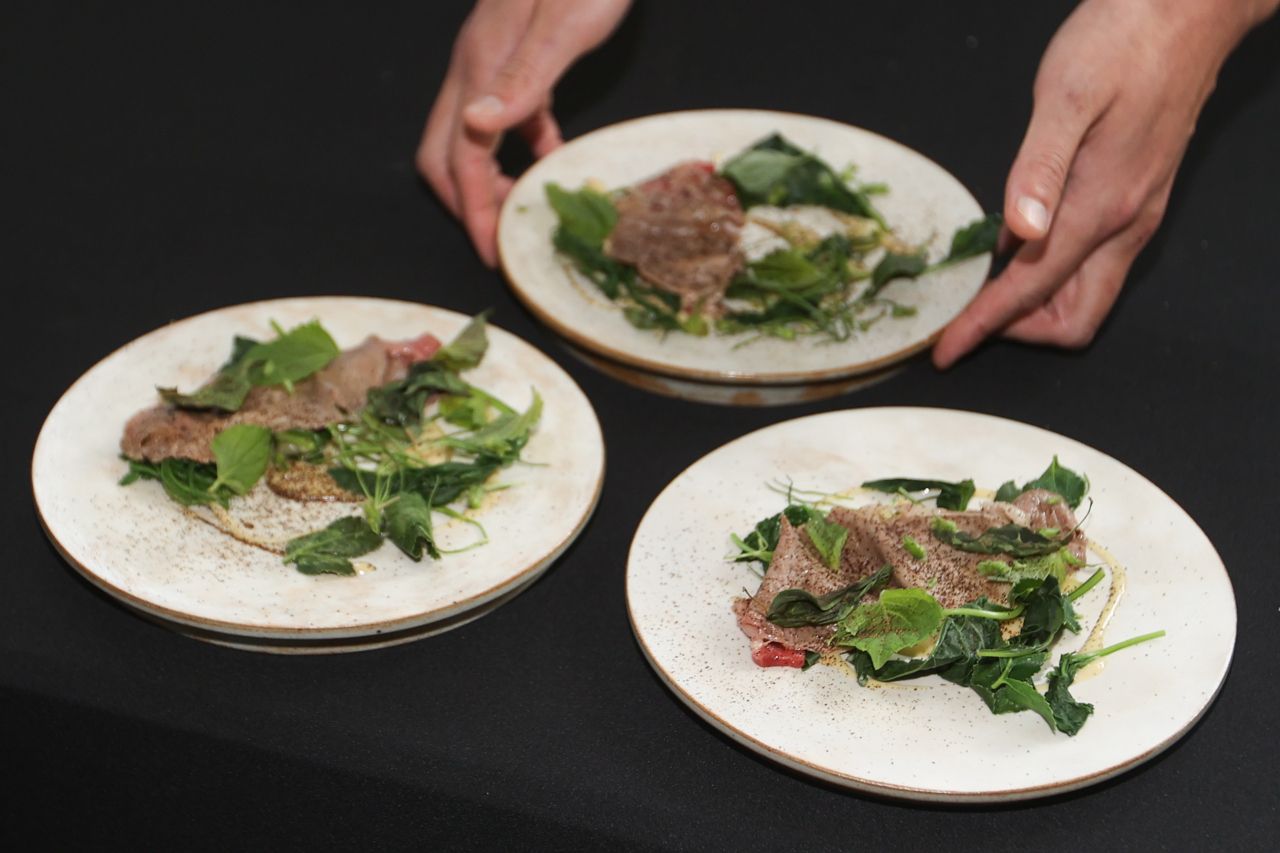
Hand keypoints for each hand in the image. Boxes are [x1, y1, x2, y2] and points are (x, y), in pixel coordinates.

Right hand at [417, 0, 632, 267]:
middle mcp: (477, 67)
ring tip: (521, 209)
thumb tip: (478, 128)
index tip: (490, 252)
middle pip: (446, 153)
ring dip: (490, 179)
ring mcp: (495, 61)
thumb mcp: (564, 26)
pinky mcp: (521, 57)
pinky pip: (509, 117)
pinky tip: (550, 158)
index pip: (462, 157)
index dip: (472, 210)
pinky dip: (523, 147)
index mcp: (481, 66)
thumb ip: (525, 79)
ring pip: (471, 138)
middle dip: (467, 203)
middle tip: (500, 239)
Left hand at [933, 0, 1277, 367]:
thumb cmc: (1128, 40)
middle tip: (968, 316)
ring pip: (1088, 295)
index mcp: (1102, 205)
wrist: (1191, 8)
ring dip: (1037, 305)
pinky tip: (1019, 245)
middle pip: (1073, 318)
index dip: (984, 324)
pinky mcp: (1138, 197)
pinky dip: (1053, 273)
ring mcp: (1137, 212)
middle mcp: (1126, 222)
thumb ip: (1039, 167)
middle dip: (1019, 330)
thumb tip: (1020, 232)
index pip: (1032, 290)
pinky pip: (1095, 262)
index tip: (947, 348)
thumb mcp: (1067, 96)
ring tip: (985, 286)